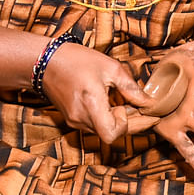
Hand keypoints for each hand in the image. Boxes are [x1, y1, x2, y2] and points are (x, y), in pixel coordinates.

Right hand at [42, 44, 159, 142]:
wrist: (44, 61)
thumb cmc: (76, 60)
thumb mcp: (110, 68)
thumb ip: (131, 88)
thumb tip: (149, 102)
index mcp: (91, 104)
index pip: (113, 134)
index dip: (129, 125)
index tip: (135, 109)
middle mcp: (81, 118)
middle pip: (111, 133)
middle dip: (128, 122)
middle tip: (140, 107)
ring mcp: (74, 121)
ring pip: (103, 130)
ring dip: (116, 120)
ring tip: (122, 101)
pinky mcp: (71, 119)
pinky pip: (94, 124)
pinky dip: (105, 117)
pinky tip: (108, 102)